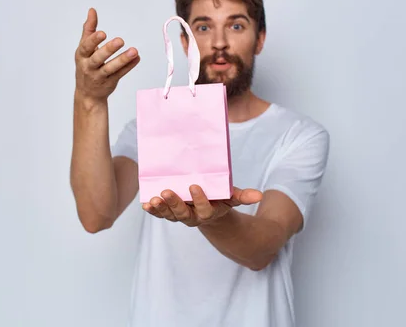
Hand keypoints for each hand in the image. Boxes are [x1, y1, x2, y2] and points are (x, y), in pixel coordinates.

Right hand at [74, 8, 140, 100]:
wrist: (87, 94)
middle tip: (120, 40)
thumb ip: (88, 29)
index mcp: (82, 55)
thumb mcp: (84, 48)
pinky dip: (129, 66)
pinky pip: (120, 74)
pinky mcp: (110, 83)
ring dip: (122, 60)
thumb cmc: (86, 65)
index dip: (94, 41)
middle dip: (108, 50)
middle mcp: (89, 67)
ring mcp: (99, 76)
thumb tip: (92, 11)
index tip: (103, 33)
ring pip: (110, 68)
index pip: (86, 47)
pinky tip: (137, 58)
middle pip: (97, 59)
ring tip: (134, 51)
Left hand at [142, 185, 262, 226]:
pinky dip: (152, 211)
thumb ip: (242, 196)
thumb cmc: (220, 198)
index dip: (199, 200)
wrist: (208, 208)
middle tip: (166, 192)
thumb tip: (259, 195)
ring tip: (153, 200)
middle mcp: (193, 217)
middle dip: (174, 204)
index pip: (204, 209)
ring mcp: (179, 216)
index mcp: (209, 213)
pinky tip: (146, 204)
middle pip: (183, 214)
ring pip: (169, 215)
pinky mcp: (168, 213)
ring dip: (160, 208)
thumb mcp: (231, 197)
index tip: (194, 186)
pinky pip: (159, 214)